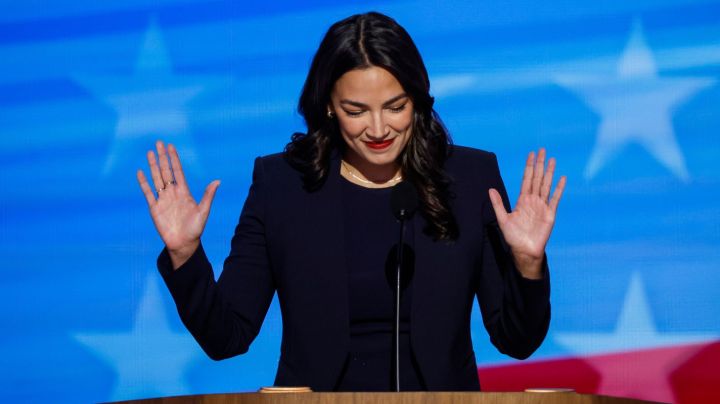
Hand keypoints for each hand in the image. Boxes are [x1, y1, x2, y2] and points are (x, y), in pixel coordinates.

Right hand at [137, 140, 219, 268]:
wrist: (184, 243)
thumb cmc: (196, 228)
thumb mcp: (204, 211)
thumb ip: (208, 195)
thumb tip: (217, 181)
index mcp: (184, 192)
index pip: (178, 171)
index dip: (174, 159)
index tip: (171, 146)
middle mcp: (172, 193)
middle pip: (166, 171)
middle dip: (163, 157)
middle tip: (158, 142)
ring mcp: (163, 199)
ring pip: (156, 178)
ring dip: (153, 166)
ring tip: (150, 153)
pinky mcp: (154, 208)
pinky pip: (148, 193)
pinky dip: (143, 183)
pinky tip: (140, 172)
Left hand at [488, 148, 565, 278]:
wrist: (525, 251)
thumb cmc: (513, 237)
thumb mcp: (503, 219)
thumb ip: (498, 204)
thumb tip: (490, 189)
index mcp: (522, 200)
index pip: (526, 179)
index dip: (528, 167)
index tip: (530, 154)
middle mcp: (533, 200)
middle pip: (537, 178)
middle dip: (539, 164)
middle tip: (542, 150)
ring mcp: (542, 206)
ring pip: (546, 185)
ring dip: (549, 172)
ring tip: (552, 160)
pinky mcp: (550, 214)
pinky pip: (555, 199)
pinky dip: (559, 189)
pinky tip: (562, 178)